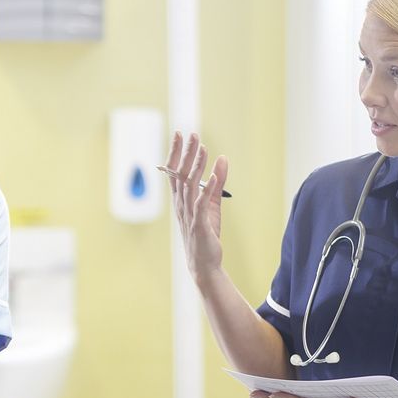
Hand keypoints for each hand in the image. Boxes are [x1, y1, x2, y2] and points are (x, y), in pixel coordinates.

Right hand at [165, 131, 229, 286]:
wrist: (204, 263)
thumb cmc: (206, 234)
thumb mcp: (212, 204)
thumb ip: (217, 181)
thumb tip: (222, 158)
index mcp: (181, 200)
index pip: (175, 171)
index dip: (177, 152)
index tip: (179, 133)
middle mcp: (181, 205)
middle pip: (180, 174)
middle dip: (185, 153)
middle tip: (190, 133)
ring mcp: (189, 214)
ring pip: (190, 185)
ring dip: (196, 166)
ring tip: (202, 148)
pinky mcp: (199, 224)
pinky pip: (202, 204)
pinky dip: (207, 189)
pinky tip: (213, 176)